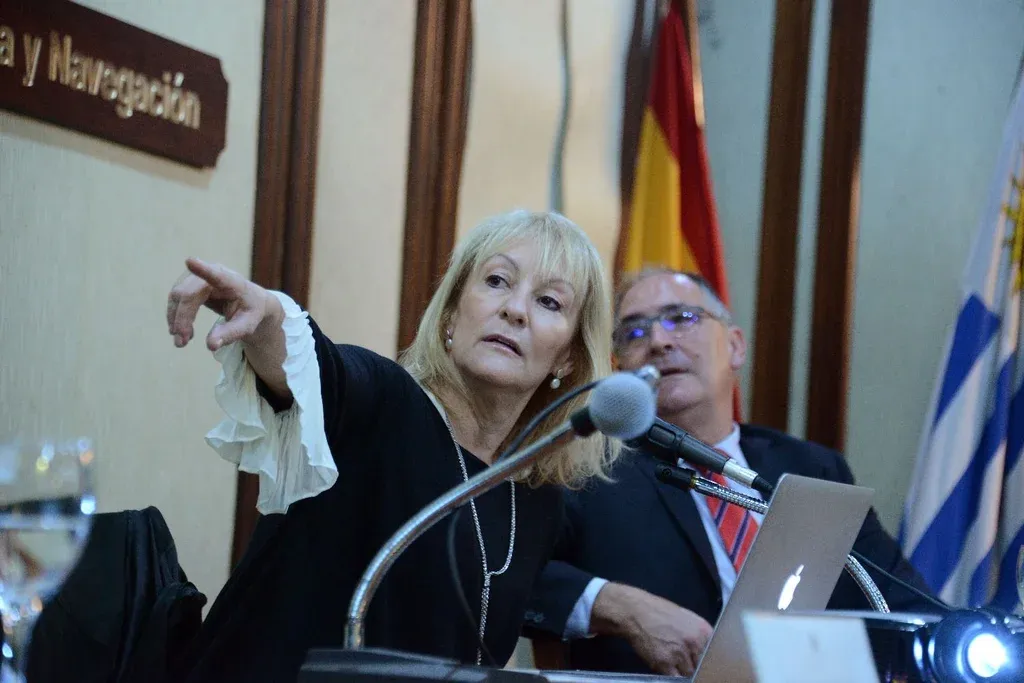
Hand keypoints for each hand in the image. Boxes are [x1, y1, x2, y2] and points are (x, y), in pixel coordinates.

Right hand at [166, 258, 271, 351]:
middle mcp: (213, 273)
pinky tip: (182, 331)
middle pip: (188, 293)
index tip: (190, 261)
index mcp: (232, 282)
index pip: (217, 275)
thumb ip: (231, 334)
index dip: (203, 269)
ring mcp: (199, 276)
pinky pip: (176, 299)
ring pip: (177, 296)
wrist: (250, 300)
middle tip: (181, 343)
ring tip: (182, 342)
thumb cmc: (250, 311)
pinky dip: (175, 316)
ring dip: (175, 319)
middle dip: (181, 318)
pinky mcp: (190, 283)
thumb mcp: (247, 325)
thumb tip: (211, 345)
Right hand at [590, 582, 712, 676]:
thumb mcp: (686, 618)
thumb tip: (704, 651)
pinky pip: (675, 678)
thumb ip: (698, 635)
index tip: (704, 663)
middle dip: (695, 665)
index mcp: (704, 630)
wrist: (635, 611)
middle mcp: (695, 642)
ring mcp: (680, 654)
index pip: (714, 655)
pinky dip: (672, 674)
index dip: (708, 660)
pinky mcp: (665, 663)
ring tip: (673, 661)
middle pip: (702, 666)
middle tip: (685, 661)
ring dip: (683, 670)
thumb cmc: (658, 612)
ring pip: (689, 674)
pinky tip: (666, 666)